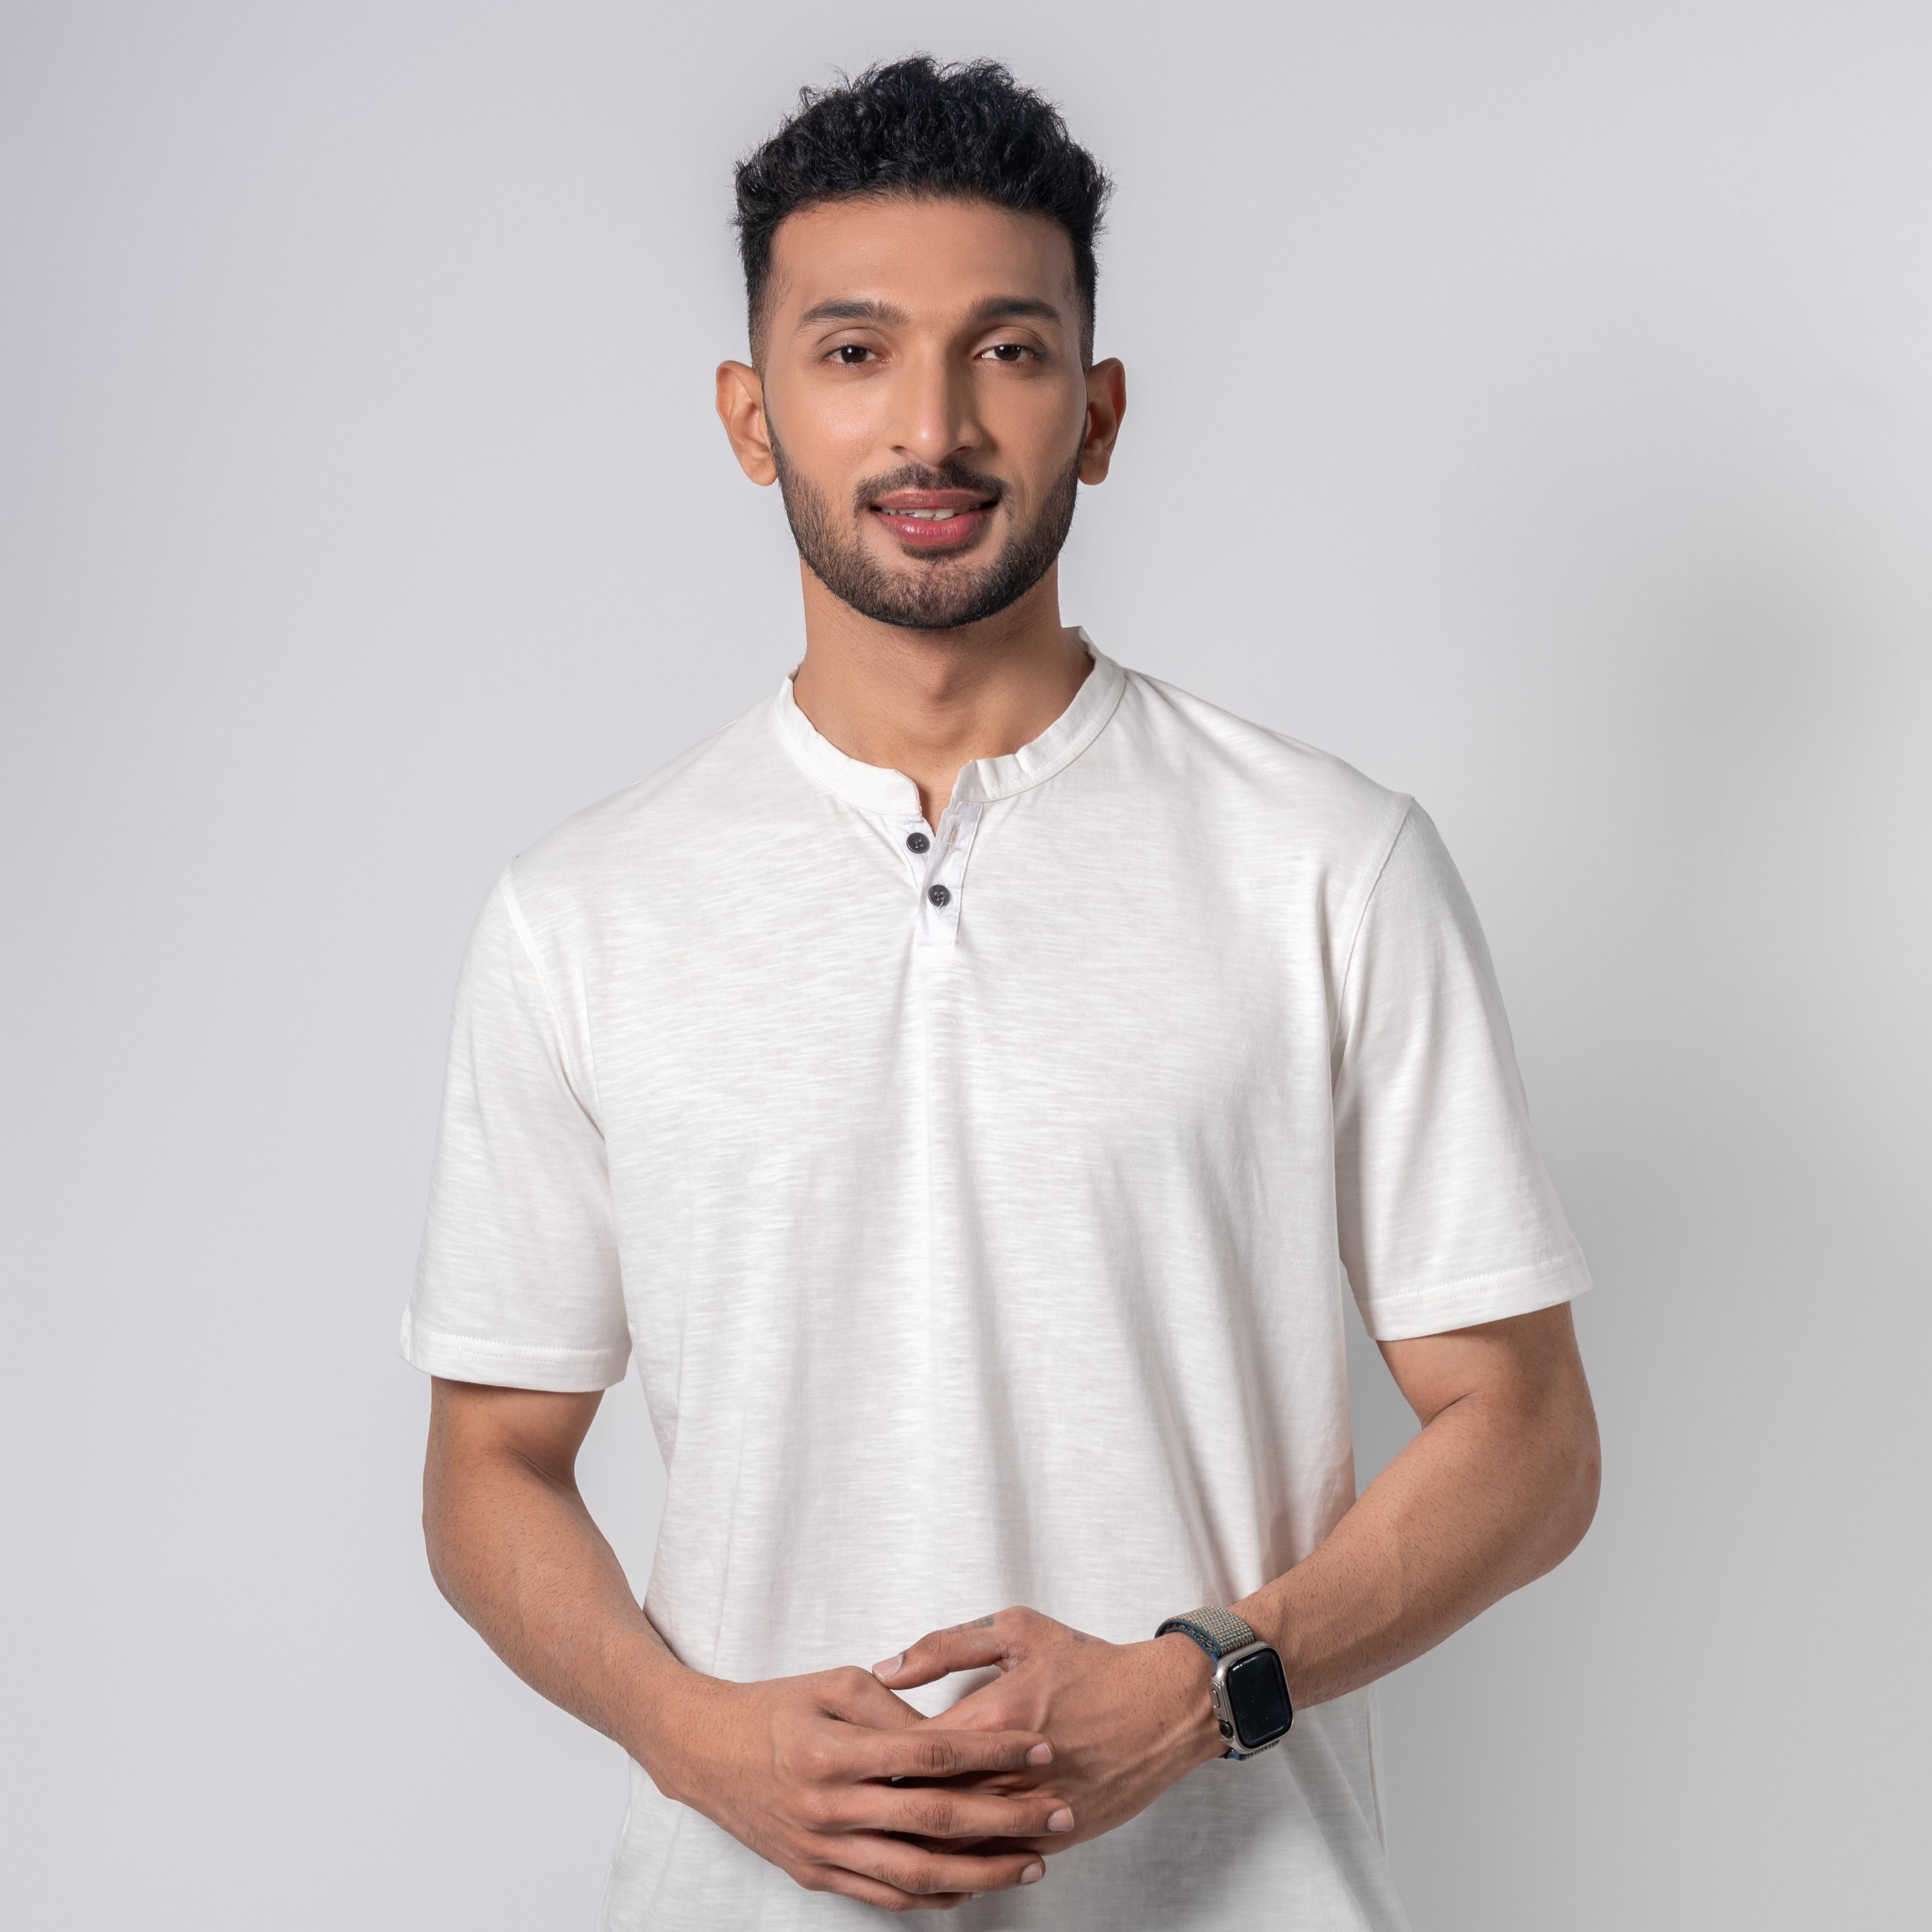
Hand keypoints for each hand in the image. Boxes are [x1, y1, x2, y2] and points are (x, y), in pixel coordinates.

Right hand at [643, 1663, 1074, 1911]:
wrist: (704, 1751)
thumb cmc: (774, 1706)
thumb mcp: (832, 1682)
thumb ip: (892, 1705)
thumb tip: (947, 1733)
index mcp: (835, 1749)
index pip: (932, 1753)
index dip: (992, 1751)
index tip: (1040, 1747)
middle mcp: (829, 1806)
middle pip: (936, 1821)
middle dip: (1006, 1819)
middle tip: (1059, 1813)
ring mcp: (822, 1848)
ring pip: (918, 1873)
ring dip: (983, 1871)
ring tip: (1033, 1860)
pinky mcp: (815, 1874)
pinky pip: (885, 1896)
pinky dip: (934, 1897)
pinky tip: (973, 1887)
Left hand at [873, 1608, 1224, 1856]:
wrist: (1164, 1704)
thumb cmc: (1090, 1662)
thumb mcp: (1016, 1629)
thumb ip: (945, 1645)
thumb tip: (886, 1670)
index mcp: (993, 1715)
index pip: (911, 1750)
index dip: (878, 1755)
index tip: (857, 1753)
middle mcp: (1010, 1770)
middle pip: (929, 1802)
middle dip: (892, 1803)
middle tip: (862, 1799)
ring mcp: (1035, 1808)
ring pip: (959, 1841)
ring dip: (923, 1838)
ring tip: (891, 1829)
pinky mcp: (1058, 1833)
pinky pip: (998, 1859)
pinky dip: (967, 1860)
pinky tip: (944, 1852)